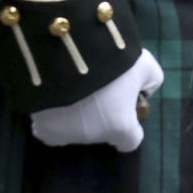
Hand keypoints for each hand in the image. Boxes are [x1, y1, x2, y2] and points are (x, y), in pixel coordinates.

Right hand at [30, 49, 163, 152]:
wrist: (65, 51)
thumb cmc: (112, 61)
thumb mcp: (144, 65)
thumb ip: (152, 80)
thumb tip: (145, 90)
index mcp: (118, 126)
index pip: (130, 141)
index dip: (130, 126)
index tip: (125, 110)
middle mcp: (90, 136)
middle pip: (100, 132)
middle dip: (102, 116)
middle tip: (99, 90)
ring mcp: (62, 133)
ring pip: (74, 130)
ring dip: (76, 116)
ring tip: (76, 88)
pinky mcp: (40, 125)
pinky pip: (50, 125)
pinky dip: (54, 114)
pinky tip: (57, 94)